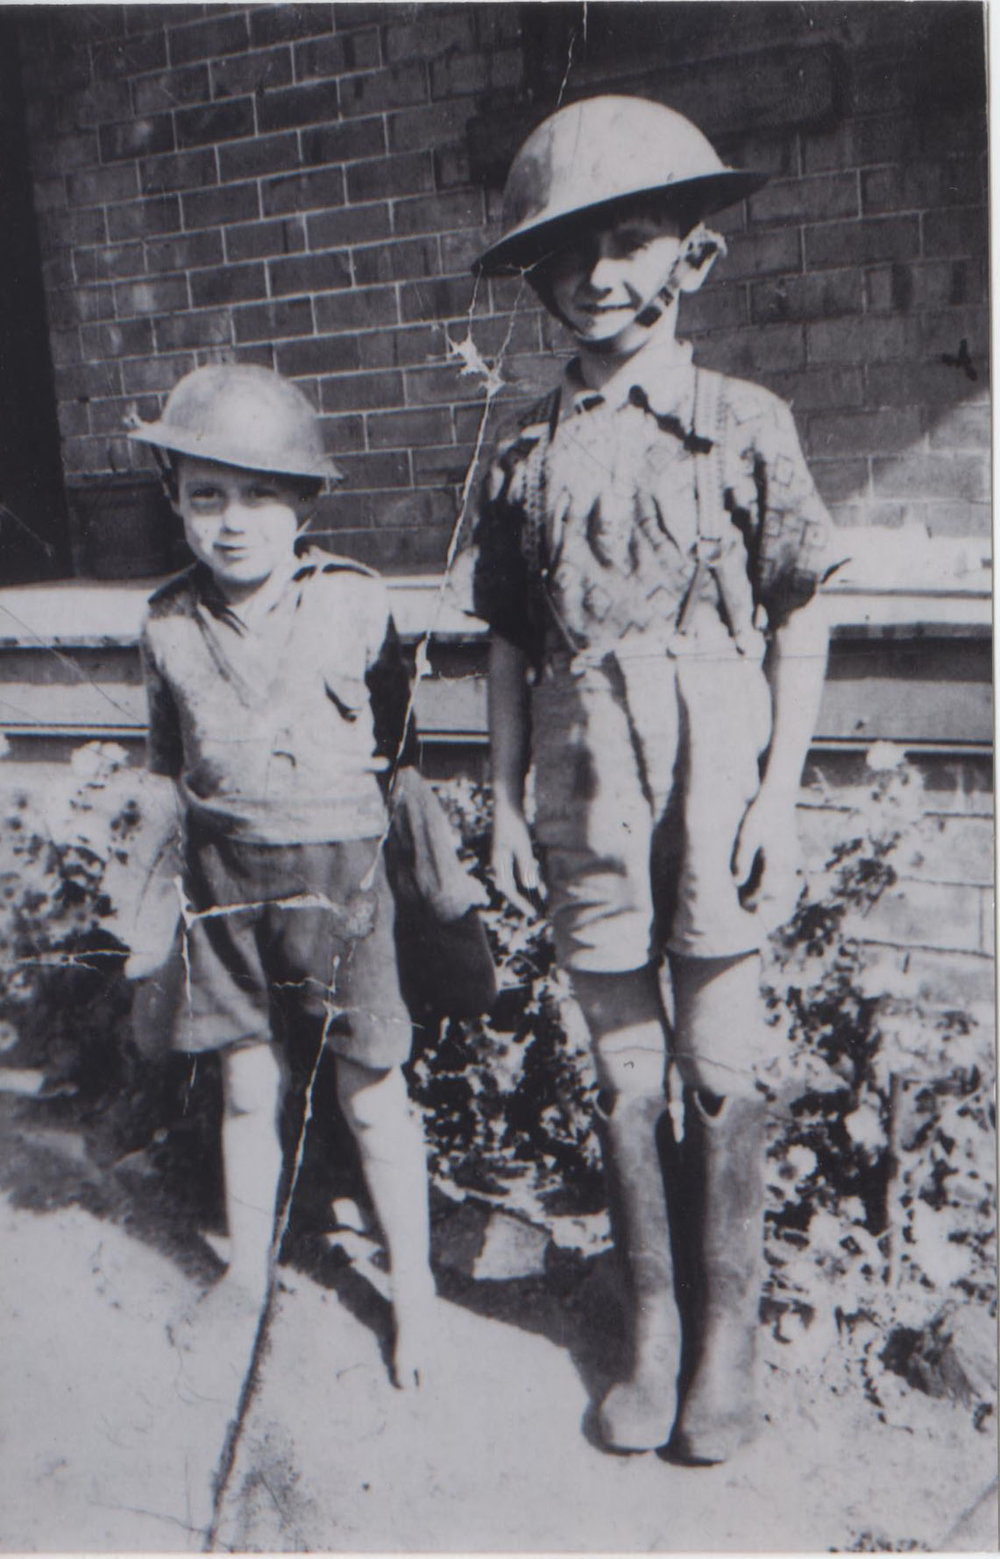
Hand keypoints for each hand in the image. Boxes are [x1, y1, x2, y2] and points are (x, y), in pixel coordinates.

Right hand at [491, 803, 543, 915]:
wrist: (506, 804)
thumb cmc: (514, 823)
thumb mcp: (522, 844)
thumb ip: (525, 864)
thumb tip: (530, 886)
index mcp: (498, 863)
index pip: (509, 890)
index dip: (521, 904)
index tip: (533, 914)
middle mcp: (497, 863)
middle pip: (510, 888)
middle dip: (522, 901)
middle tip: (536, 913)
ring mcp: (501, 858)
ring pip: (512, 881)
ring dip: (524, 892)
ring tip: (538, 902)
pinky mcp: (507, 853)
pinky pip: (515, 872)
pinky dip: (525, 879)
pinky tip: (535, 882)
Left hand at [731, 790, 802, 924]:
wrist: (779, 796)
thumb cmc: (761, 814)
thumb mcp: (747, 836)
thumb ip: (742, 860)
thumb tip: (737, 883)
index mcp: (777, 862)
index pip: (766, 891)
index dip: (752, 901)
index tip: (741, 906)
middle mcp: (788, 863)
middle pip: (778, 893)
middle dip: (764, 903)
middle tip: (747, 910)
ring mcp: (792, 858)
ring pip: (785, 886)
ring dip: (772, 895)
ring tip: (756, 902)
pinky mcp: (792, 852)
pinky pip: (789, 875)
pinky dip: (781, 885)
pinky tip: (769, 886)